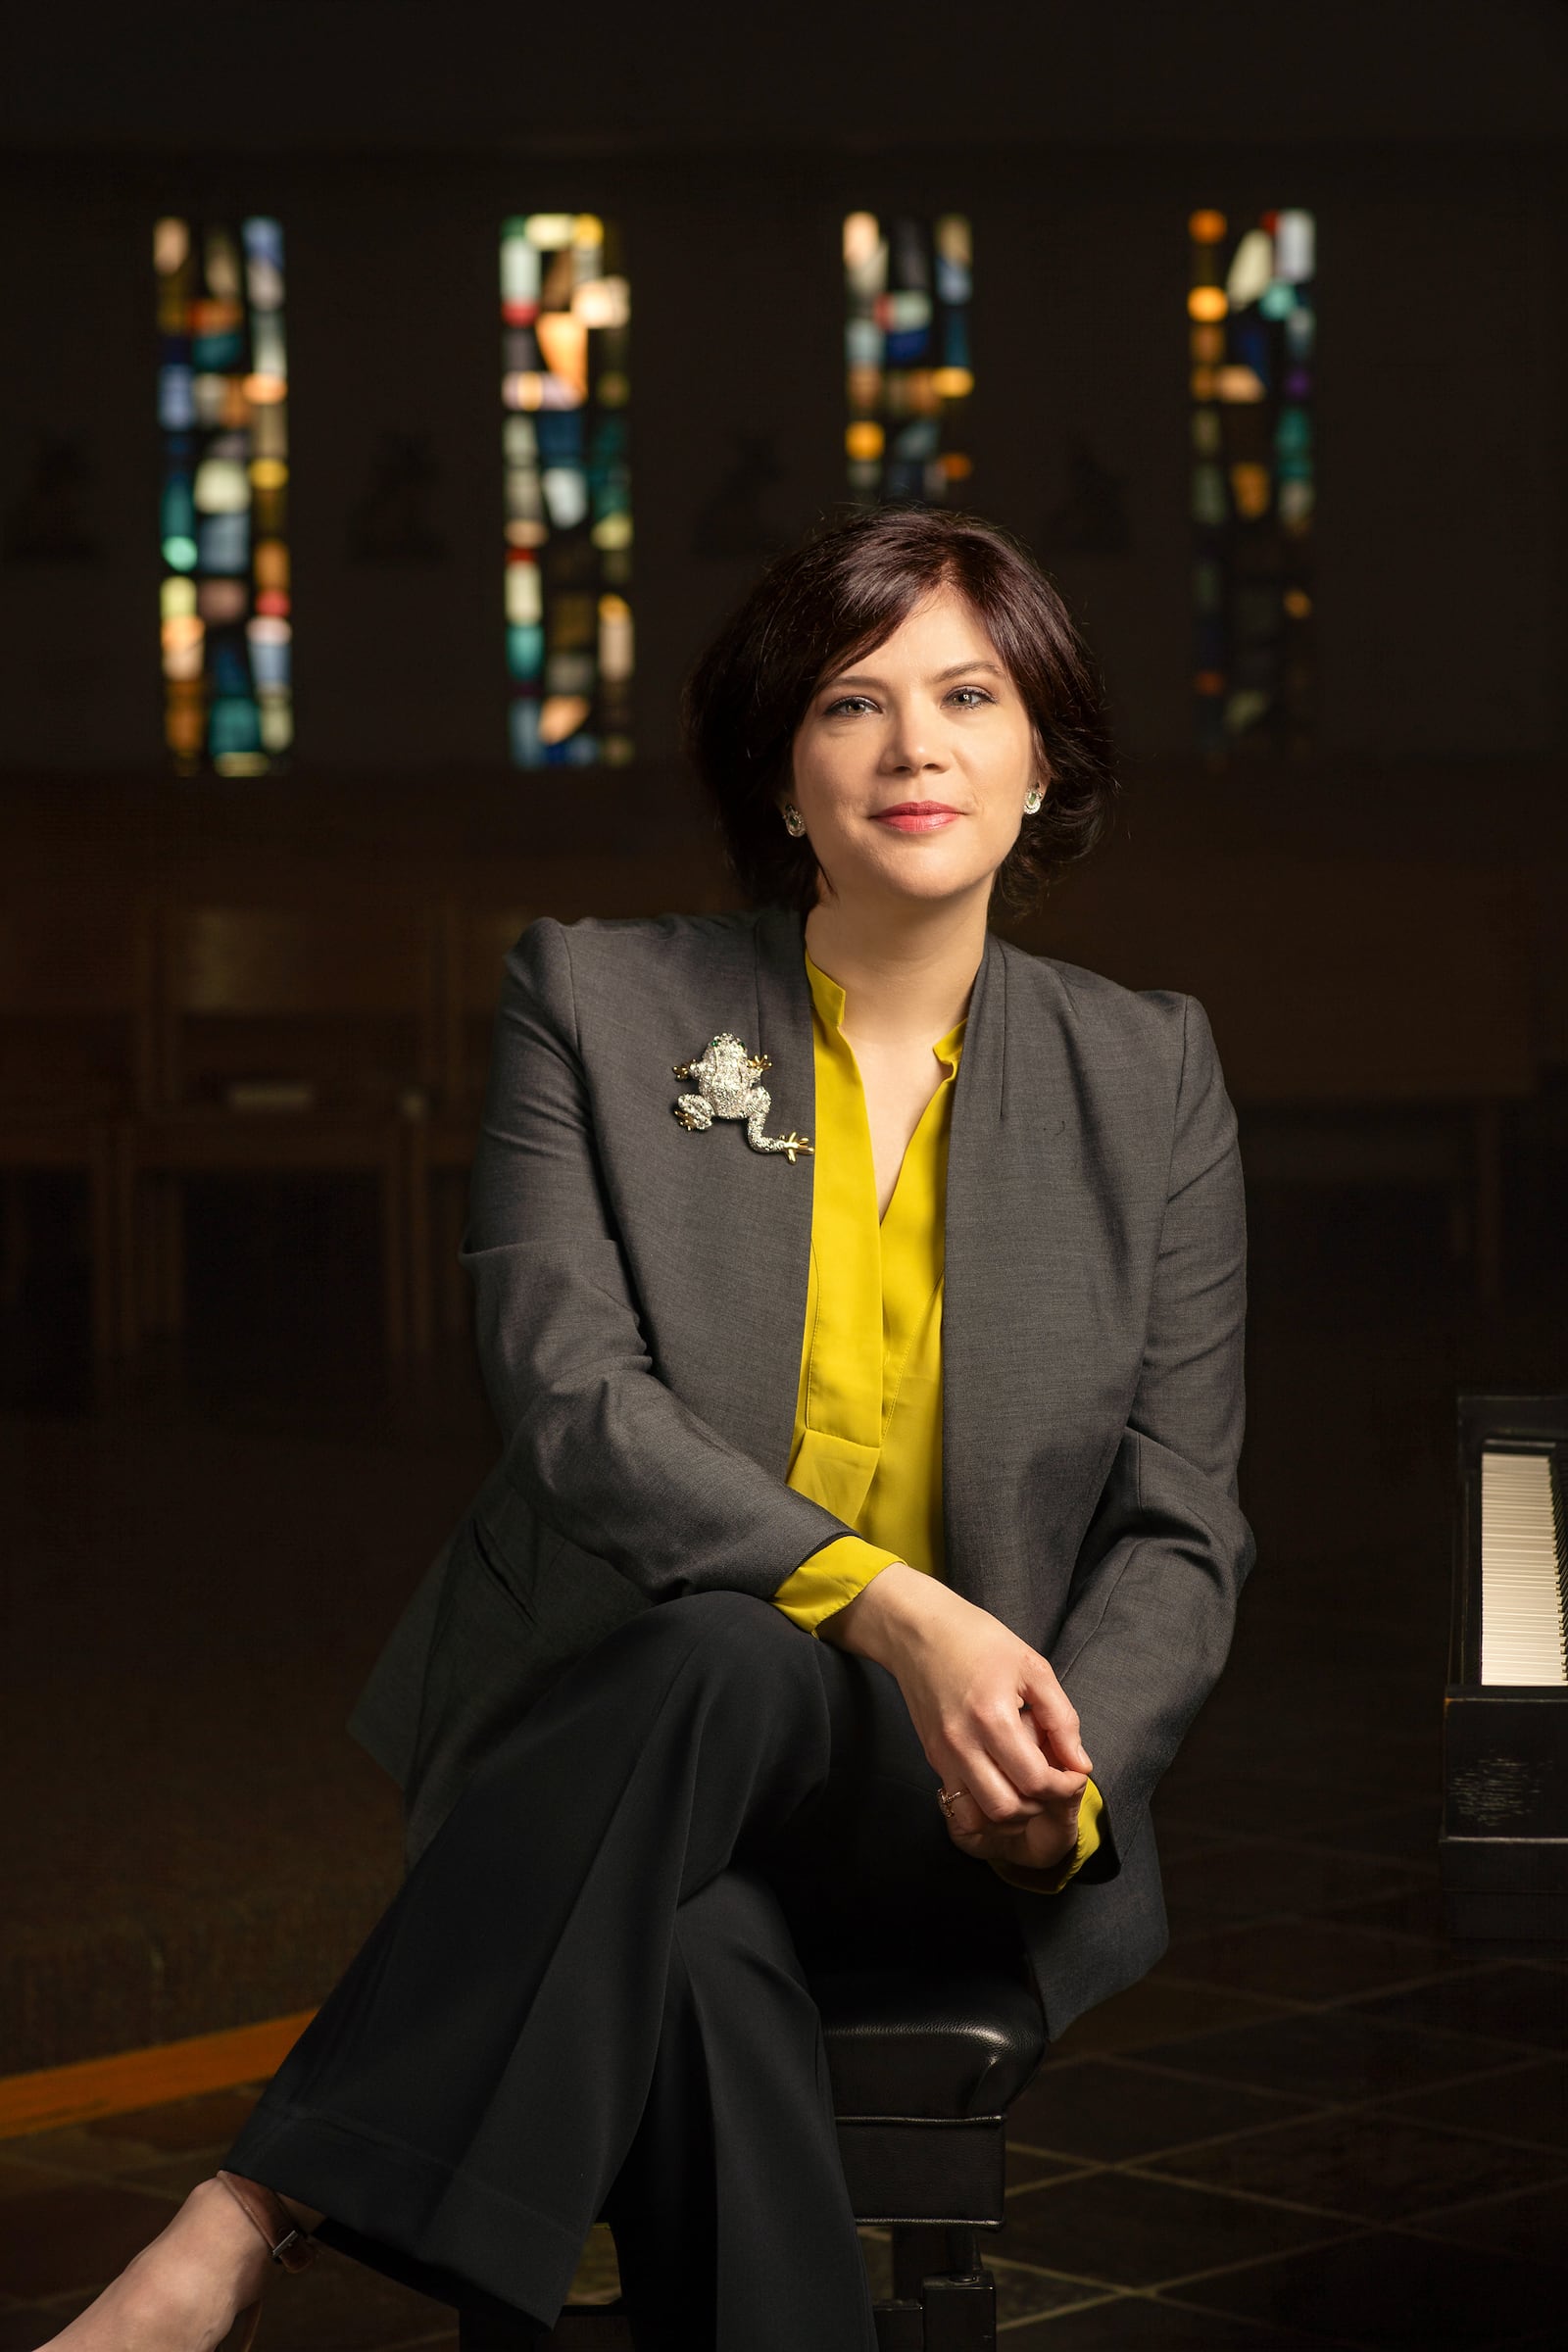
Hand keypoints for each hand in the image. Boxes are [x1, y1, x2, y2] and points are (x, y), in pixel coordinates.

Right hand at [819, 1566, 1091, 1872]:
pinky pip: (960, 1802)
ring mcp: (943, 1756)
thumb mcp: (1032, 1667)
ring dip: (1010, 1811)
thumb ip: (1061, 1719)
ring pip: (979, 1815)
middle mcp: (962, 1745)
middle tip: (1051, 1782)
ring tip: (1026, 1785)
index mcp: (992, 1718)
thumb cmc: (978, 1640)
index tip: (1075, 1774)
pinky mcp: (933, 1758)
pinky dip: (985, 1804)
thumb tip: (1080, 1764)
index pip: (1035, 1781)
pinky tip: (1001, 1780)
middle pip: (1006, 1810)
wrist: (918, 1631)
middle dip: (1038, 1805)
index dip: (1065, 1787)